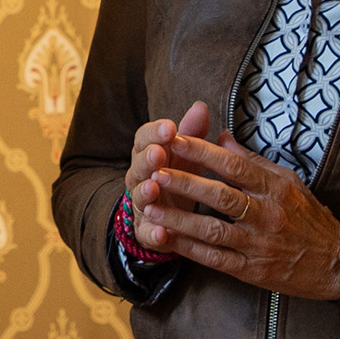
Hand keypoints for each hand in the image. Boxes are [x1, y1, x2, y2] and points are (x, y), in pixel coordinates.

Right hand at [123, 102, 214, 238]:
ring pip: (139, 197)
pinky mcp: (146, 231)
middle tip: (158, 153)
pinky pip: (146, 232)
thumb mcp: (185, 154)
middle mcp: (141, 178)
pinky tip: (161, 232)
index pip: (145, 138)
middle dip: (147, 159)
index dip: (155, 132)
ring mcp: (141, 205)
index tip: (170, 126)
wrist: (166, 215)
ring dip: (144, 192)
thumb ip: (191, 132)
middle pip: (138, 165)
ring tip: (153, 188)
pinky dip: (152, 232)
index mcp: (149, 154)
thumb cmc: (178, 176)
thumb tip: (200, 106)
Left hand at [137, 133, 339, 300]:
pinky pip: (215, 259)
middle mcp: (267, 215)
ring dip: (179, 218)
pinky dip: (188, 249)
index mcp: (276, 189)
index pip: (234, 166)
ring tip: (150, 205)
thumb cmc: (309, 217)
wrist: (335, 263)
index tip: (176, 139)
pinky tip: (165, 237)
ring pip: (213, 230)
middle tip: (155, 170)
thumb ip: (253, 161)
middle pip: (220, 196)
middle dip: (185, 182)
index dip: (203, 152)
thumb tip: (221, 138)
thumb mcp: (288, 181)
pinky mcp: (252, 271)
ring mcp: (258, 245)